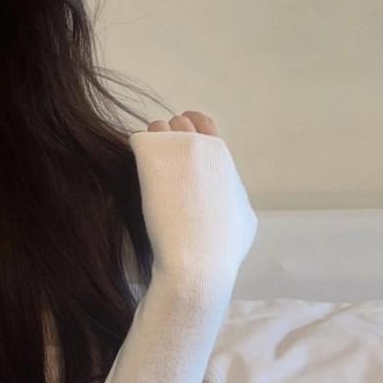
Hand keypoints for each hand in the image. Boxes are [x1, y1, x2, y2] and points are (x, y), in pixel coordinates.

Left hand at [129, 109, 256, 285]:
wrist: (197, 260)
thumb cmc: (222, 247)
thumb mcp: (244, 217)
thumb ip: (233, 195)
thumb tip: (230, 194)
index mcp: (223, 157)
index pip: (203, 123)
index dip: (190, 128)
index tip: (180, 140)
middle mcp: (201, 145)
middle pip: (178, 123)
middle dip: (170, 137)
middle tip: (163, 161)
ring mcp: (176, 147)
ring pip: (156, 128)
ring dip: (152, 144)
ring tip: (149, 167)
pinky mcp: (151, 157)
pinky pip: (138, 142)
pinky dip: (137, 153)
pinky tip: (138, 172)